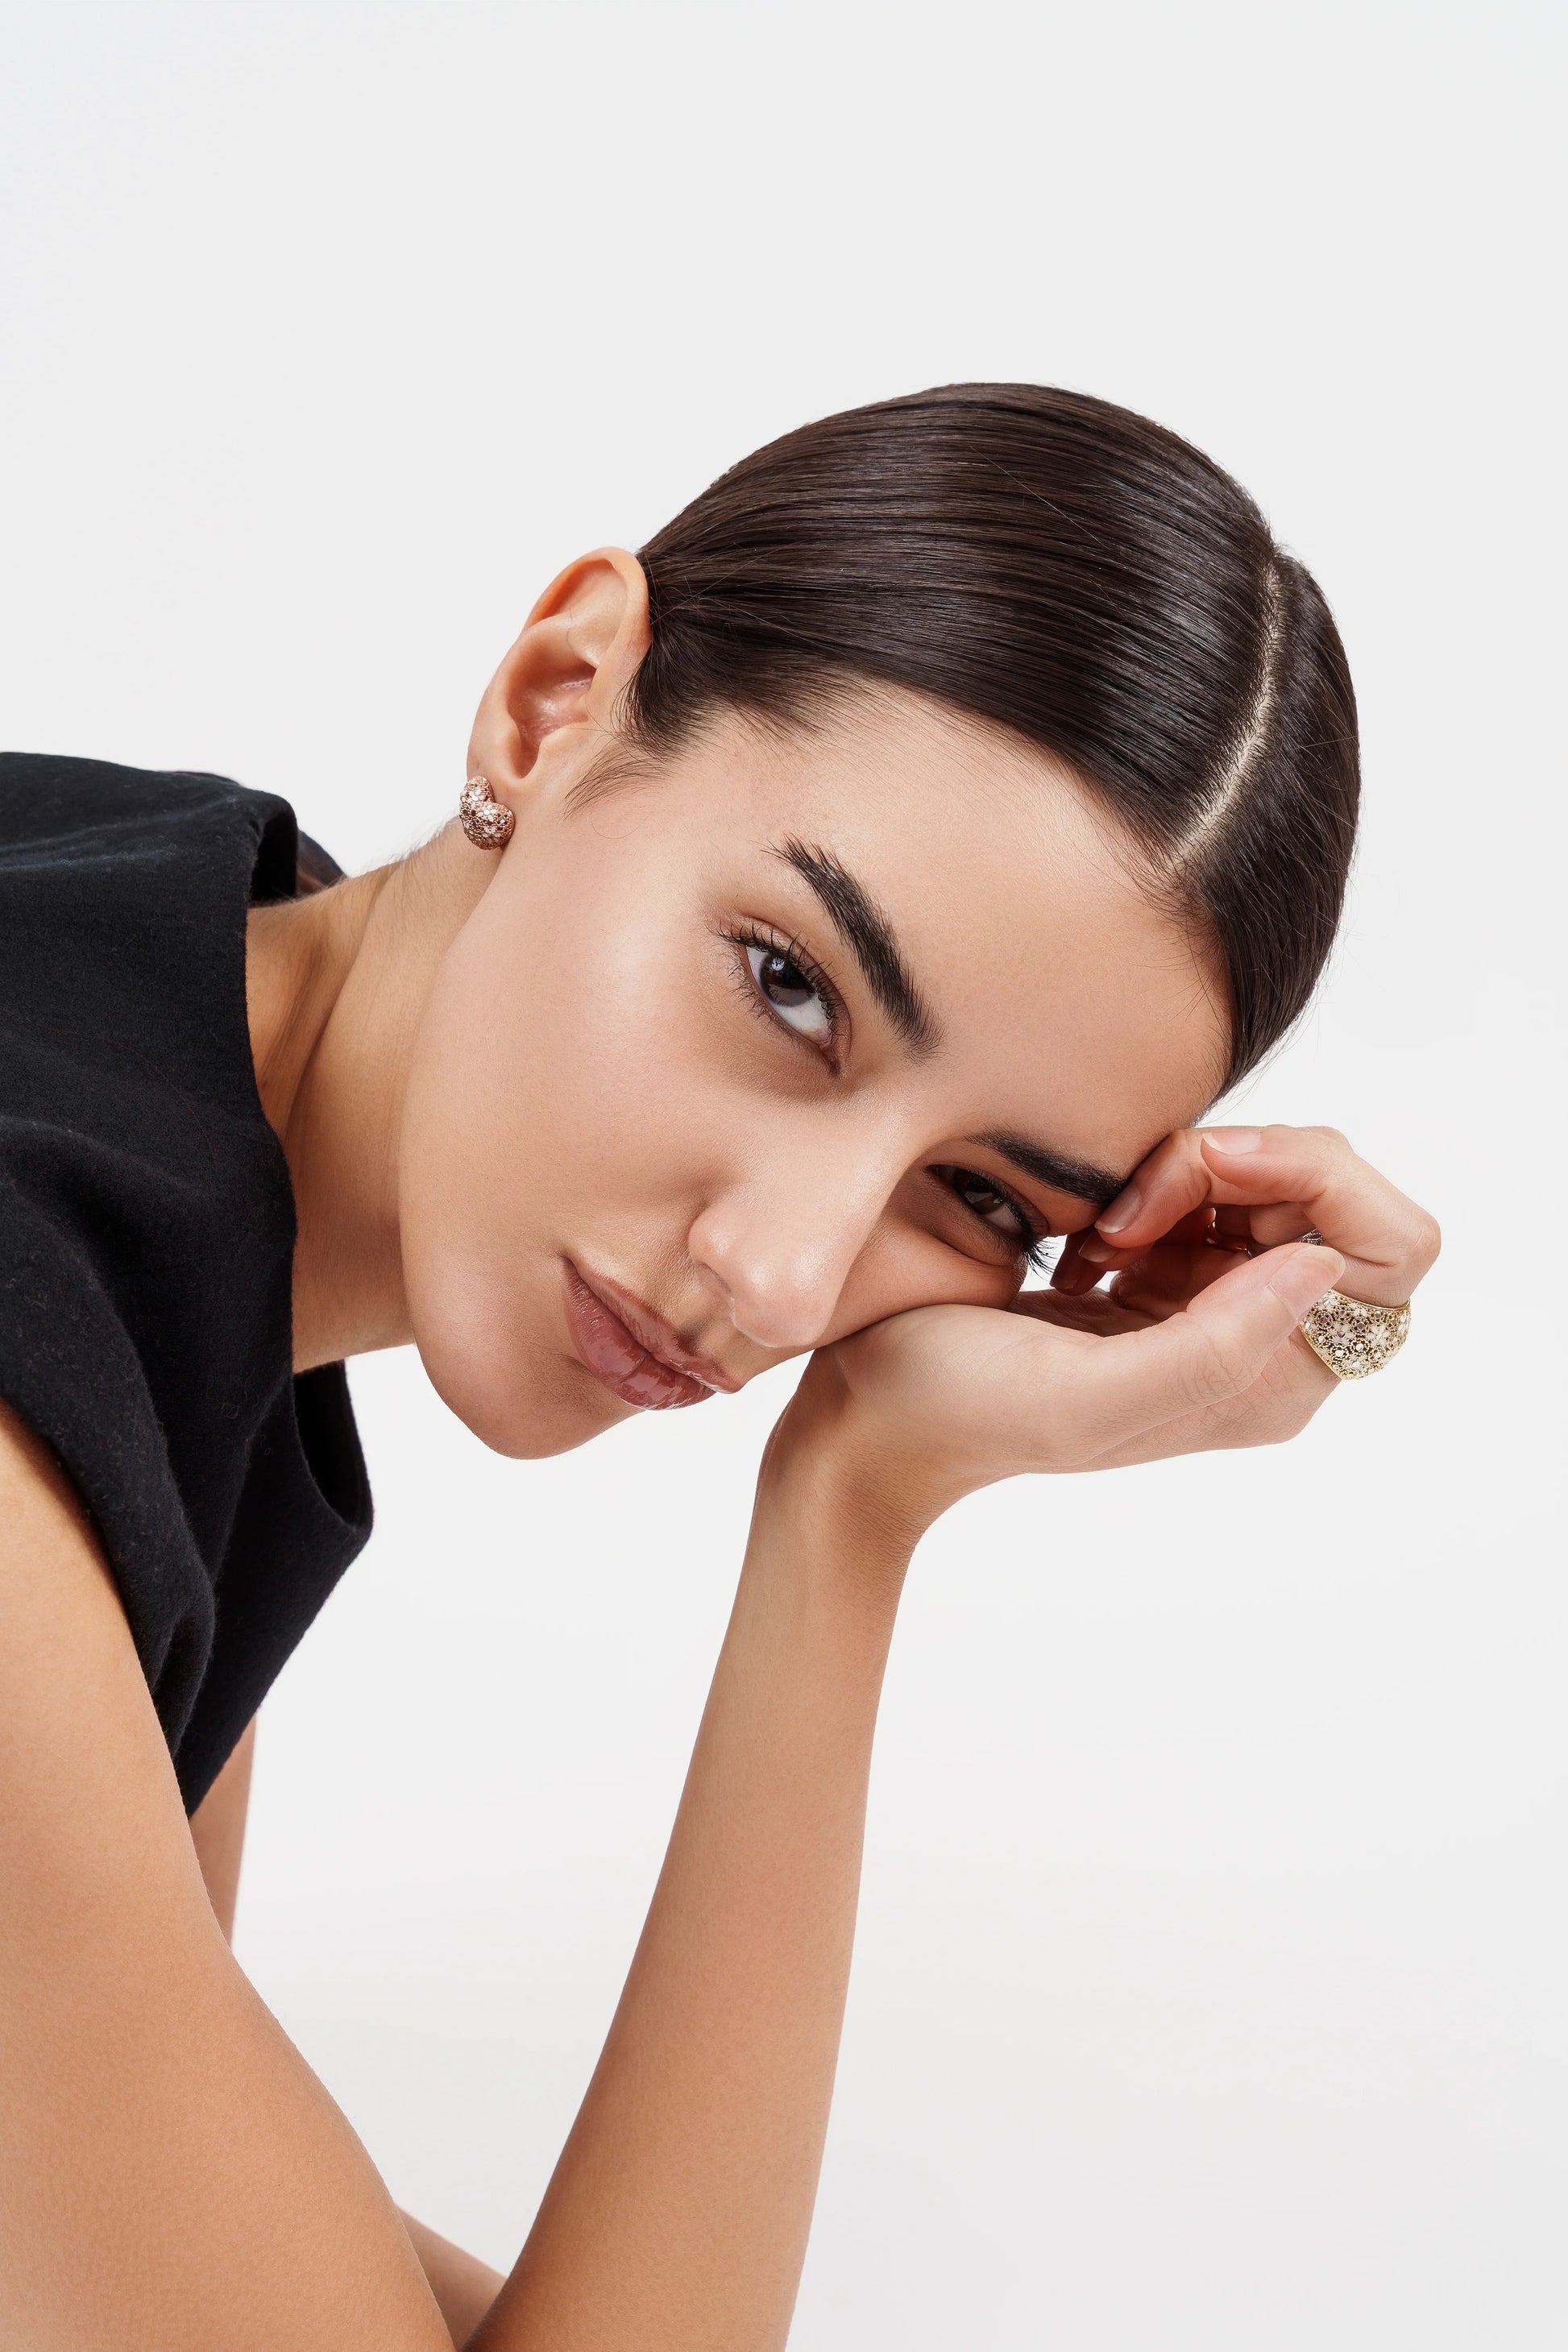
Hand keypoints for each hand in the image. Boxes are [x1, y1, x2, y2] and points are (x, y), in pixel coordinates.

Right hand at [773, 1124, 1436, 1542]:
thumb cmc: (964, 1407)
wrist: (873, 1415)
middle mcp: (1265, 1347)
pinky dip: (1145, 1184)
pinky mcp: (1166, 1276)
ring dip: (1175, 1175)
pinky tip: (1083, 1238)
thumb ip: (1221, 1343)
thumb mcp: (1095, 1391)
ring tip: (1094, 1232)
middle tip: (1127, 1205)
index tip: (1196, 1172)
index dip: (1308, 1180)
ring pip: (1260, 1179)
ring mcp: (1217, 1307)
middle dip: (1232, 1167)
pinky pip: (1202, 1185)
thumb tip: (1325, 1265)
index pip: (1385, 1249)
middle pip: (1324, 1196)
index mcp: (1273, 1383)